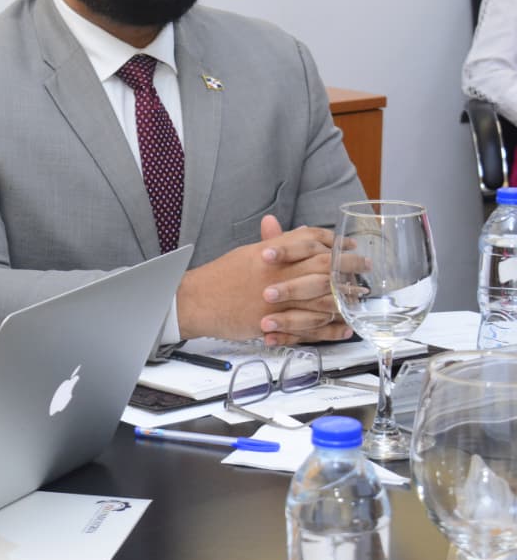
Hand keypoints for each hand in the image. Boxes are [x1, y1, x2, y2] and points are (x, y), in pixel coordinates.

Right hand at [176, 215, 354, 344]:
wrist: (195, 302)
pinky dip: (330, 328)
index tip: (349, 246)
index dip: (333, 242)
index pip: (309, 240)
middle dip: (348, 267)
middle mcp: (275, 273)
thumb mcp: (247, 253)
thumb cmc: (219, 277)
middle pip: (322, 266)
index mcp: (269, 252)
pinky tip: (344, 326)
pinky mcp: (273, 322)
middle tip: (364, 268)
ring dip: (344, 297)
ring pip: (321, 297)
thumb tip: (302, 232)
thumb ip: (276, 243)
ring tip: (359, 297)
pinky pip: (310, 326)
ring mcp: (275, 299)